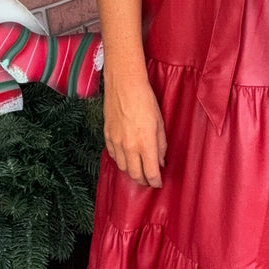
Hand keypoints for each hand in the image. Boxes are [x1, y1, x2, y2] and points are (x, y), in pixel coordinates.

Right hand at [103, 72, 167, 187]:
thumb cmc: (145, 100)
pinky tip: (126, 158)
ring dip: (131, 172)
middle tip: (149, 180)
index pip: (151, 173)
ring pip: (122, 168)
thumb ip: (161, 145)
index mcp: (145, 144)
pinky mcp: (107, 136)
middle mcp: (129, 147)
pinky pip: (113, 156)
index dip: (156, 182)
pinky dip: (120, 161)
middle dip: (143, 181)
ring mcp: (116, 142)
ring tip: (138, 170)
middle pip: (135, 175)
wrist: (124, 85)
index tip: (159, 183)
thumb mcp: (160, 123)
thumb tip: (161, 161)